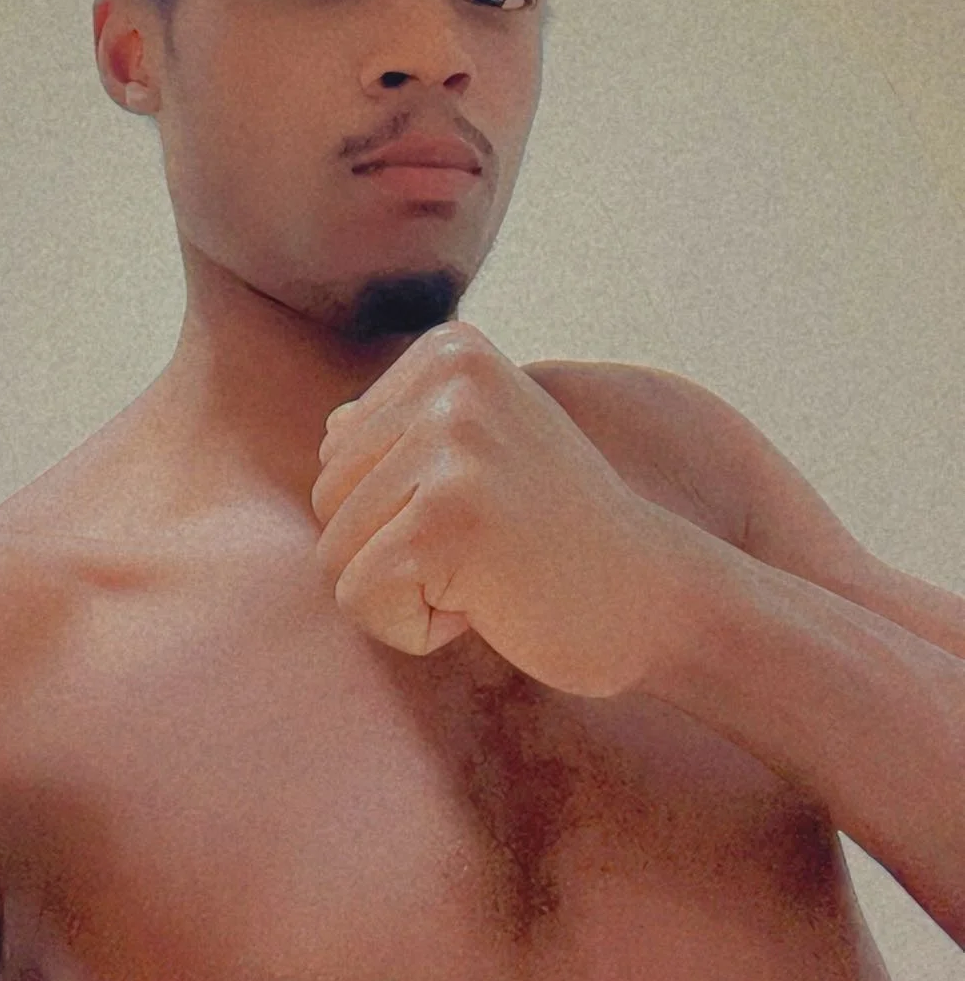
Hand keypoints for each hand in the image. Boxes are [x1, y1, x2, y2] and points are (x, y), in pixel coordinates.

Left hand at [311, 321, 704, 695]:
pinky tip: (490, 606)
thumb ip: (409, 429)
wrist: (654, 598)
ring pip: (335, 552)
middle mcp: (450, 380)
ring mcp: (452, 445)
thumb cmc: (556, 536)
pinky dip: (414, 630)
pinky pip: (360, 599)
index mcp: (451, 350)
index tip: (485, 511)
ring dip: (407, 591)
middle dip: (393, 551)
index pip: (336, 452)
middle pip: (326, 499)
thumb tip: (330, 425)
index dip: (400, 509)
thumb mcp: (486, 450)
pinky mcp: (448, 519)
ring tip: (491, 572)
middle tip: (490, 549)